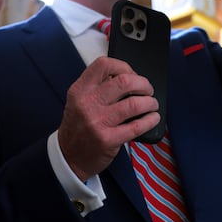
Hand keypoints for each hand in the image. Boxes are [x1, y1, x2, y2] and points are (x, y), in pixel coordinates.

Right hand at [58, 56, 159, 180]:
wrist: (68, 157)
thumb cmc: (78, 127)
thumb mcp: (79, 101)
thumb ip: (98, 87)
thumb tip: (128, 77)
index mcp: (80, 90)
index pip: (104, 65)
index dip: (123, 66)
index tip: (132, 74)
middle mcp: (87, 103)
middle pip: (124, 81)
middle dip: (143, 84)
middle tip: (147, 90)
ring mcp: (98, 122)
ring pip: (134, 103)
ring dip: (150, 102)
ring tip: (152, 104)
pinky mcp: (108, 139)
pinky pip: (137, 126)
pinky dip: (150, 120)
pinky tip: (153, 118)